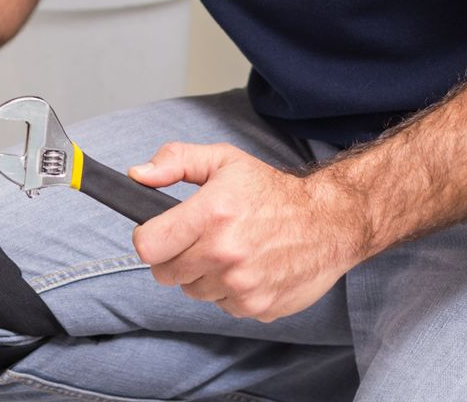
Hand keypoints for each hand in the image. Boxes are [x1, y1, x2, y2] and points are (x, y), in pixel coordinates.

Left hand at [129, 143, 366, 321]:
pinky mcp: (256, 306)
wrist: (329, 222)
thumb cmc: (273, 191)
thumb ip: (176, 161)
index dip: (148, 238)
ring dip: (204, 275)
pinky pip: (223, 304)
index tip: (160, 232)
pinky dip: (229, 290)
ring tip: (230, 251)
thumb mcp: (225, 160)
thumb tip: (138, 176)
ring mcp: (241, 284)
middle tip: (200, 239)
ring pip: (193, 291)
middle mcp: (224, 252)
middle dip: (176, 256)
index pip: (148, 246)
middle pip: (166, 273)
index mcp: (212, 213)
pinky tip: (249, 267)